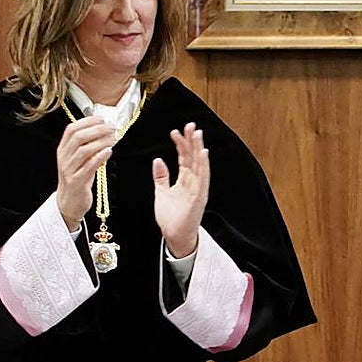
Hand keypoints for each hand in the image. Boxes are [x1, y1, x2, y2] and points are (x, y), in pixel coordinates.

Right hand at [55, 116, 114, 226]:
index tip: (102, 118)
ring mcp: (69, 169)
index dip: (87, 121)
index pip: (71, 129)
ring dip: (100, 142)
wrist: (69, 202)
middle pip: (78, 137)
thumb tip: (104, 131)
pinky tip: (109, 151)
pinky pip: (88, 166)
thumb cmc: (79, 178)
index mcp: (63, 150)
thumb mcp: (80, 160)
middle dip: (96, 129)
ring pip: (83, 150)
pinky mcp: (76, 181)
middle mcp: (64, 157)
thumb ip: (88, 146)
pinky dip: (99, 157)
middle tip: (112, 128)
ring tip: (114, 138)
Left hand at [153, 122, 209, 257]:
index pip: (184, 158)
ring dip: (198, 148)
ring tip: (197, 134)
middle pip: (193, 158)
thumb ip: (161, 177)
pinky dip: (203, 165)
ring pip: (199, 164)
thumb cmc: (170, 217)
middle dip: (192, 141)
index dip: (180, 144)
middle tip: (190, 125)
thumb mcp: (161, 193)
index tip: (175, 132)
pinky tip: (202, 153)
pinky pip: (202, 178)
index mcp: (185, 180)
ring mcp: (198, 188)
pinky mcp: (199, 196)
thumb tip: (157, 160)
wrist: (174, 235)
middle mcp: (193, 182)